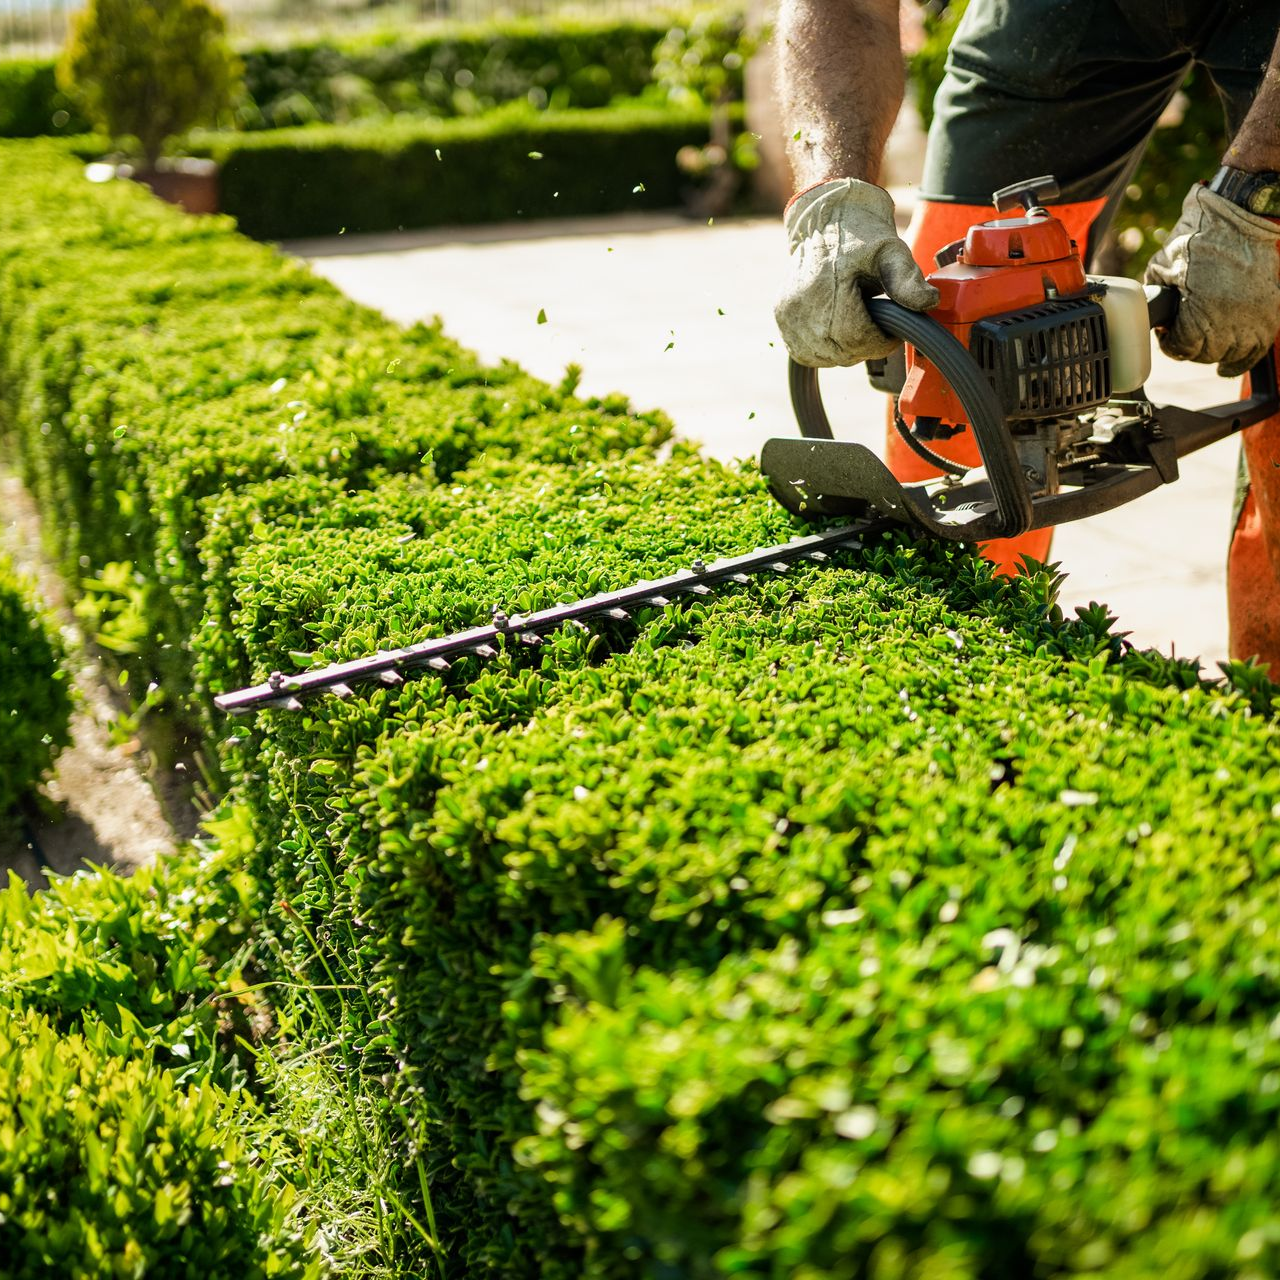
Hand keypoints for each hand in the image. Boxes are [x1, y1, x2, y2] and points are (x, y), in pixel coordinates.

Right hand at [775, 178, 938, 367]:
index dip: (880, 342)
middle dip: (866, 346)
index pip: (856, 340)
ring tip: (858, 322)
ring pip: (824, 357)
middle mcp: (800, 306)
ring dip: (846, 350)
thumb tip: (929, 303)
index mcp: (825, 289)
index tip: (893, 331)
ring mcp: (787, 315)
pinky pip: (806, 353)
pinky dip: (826, 350)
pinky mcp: (781, 319)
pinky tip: (838, 330)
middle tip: (879, 325)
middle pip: (840, 352)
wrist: (825, 218)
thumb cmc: (862, 234)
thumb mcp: (891, 251)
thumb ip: (908, 279)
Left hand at [1144, 185, 1279, 378]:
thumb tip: (1152, 315)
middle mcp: (1230, 321)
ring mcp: (1253, 317)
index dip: (1169, 343)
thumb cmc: (1197, 239)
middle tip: (1185, 334)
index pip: (1181, 349)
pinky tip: (1227, 367)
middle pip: (1205, 354)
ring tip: (1205, 341)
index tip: (1167, 334)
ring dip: (1214, 352)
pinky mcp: (1270, 310)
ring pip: (1230, 354)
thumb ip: (1155, 296)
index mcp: (1201, 313)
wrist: (1239, 217)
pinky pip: (1257, 349)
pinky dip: (1241, 360)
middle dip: (1190, 347)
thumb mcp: (1161, 268)